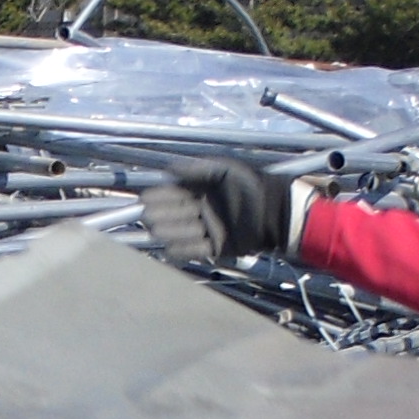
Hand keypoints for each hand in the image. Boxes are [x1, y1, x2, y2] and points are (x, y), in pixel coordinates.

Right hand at [139, 160, 304, 266]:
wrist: (275, 210)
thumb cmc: (251, 185)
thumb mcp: (225, 169)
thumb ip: (198, 168)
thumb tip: (168, 168)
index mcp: (204, 191)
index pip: (176, 194)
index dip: (159, 196)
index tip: (143, 198)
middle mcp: (204, 211)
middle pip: (176, 214)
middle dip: (159, 214)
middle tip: (144, 216)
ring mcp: (210, 230)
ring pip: (183, 232)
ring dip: (167, 231)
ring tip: (152, 230)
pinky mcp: (219, 247)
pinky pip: (196, 250)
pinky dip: (182, 250)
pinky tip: (167, 249)